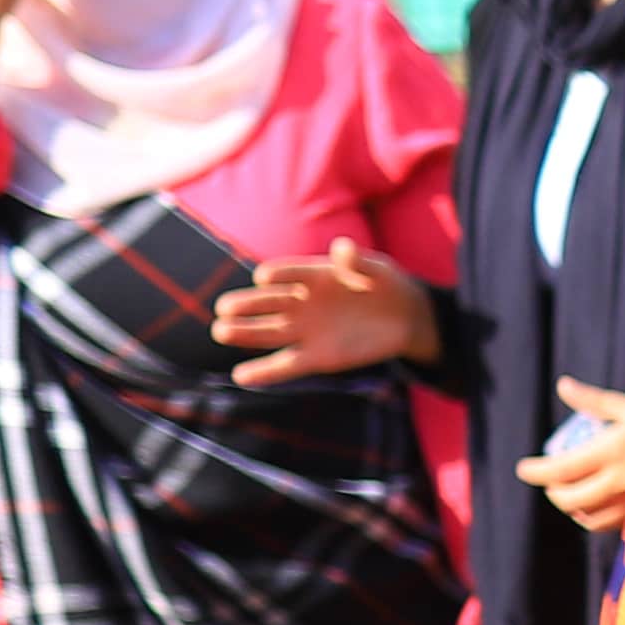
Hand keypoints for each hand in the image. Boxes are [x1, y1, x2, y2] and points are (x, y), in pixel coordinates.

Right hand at [217, 248, 437, 385]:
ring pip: (270, 332)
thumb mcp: (379, 269)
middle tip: (223, 308)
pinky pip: (287, 364)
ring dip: (245, 333)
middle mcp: (301, 302)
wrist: (404, 317)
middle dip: (246, 305)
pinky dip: (265, 372)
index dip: (278, 274)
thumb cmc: (386, 285)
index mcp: (312, 276)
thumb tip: (343, 248)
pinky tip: (241, 376)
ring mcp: (306, 330)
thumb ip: (360, 261)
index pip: (289, 273)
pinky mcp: (317, 357)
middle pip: (268, 303)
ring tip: (221, 332)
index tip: (265, 278)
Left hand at [517, 376, 624, 523]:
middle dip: (552, 492)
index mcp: (613, 450)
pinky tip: (592, 507)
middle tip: (548, 481)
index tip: (523, 469)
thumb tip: (562, 386)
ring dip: (572, 507)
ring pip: (589, 516)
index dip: (536, 472)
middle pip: (570, 498)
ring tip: (569, 494)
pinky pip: (611, 524)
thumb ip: (594, 400)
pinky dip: (594, 518)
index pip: (561, 468)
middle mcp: (620, 479)